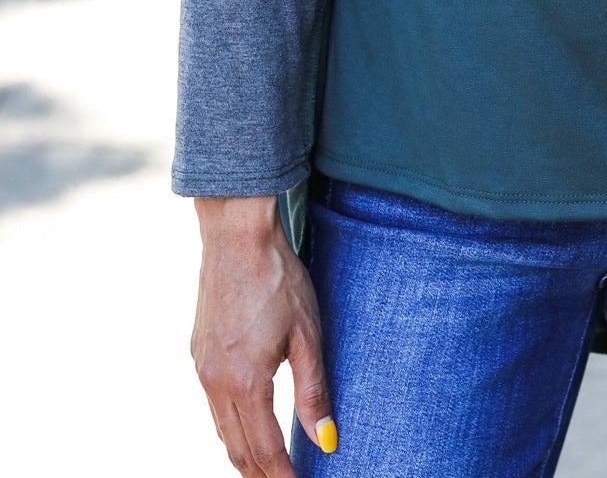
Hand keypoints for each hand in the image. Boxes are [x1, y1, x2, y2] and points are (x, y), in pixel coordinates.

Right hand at [191, 195, 335, 475]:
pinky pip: (212, 404)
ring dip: (243, 453)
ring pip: (221, 429)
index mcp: (246, 382)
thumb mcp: (307, 334)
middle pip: (236, 449)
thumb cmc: (279, 279)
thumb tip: (326, 440)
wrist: (236, 236)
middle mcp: (216, 382)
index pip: (264, 449)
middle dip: (260, 473)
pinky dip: (230, 425)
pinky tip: (247, 422)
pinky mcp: (198, 352)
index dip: (282, 476)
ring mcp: (201, 368)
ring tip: (267, 466)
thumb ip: (313, 390)